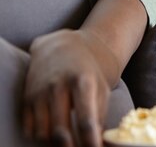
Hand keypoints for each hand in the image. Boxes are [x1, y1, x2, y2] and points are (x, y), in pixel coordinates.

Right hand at [23, 29, 114, 146]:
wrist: (62, 47)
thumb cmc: (88, 71)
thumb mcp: (101, 87)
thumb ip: (100, 114)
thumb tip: (99, 142)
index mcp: (83, 82)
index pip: (86, 119)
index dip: (90, 140)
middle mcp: (58, 86)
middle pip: (61, 130)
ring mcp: (40, 92)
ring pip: (43, 133)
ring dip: (56, 144)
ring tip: (68, 142)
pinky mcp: (26, 97)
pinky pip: (30, 128)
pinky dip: (41, 136)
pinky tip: (53, 132)